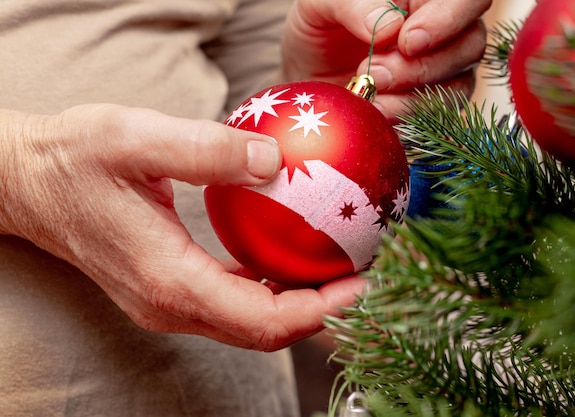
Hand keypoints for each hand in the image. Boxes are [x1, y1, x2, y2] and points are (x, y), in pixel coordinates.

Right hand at [0, 104, 364, 350]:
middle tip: (368, 275)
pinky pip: (235, 303)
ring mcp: (169, 303)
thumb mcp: (135, 138)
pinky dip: (273, 290)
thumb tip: (274, 161)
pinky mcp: (170, 289)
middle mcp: (171, 305)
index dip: (320, 310)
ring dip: (303, 304)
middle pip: (265, 332)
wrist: (31, 183)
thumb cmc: (74, 159)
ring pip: (252, 323)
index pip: (262, 320)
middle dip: (323, 312)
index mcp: (169, 280)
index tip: (364, 283)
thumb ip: (205, 151)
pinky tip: (294, 258)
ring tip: (342, 267)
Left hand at [282, 0, 490, 120]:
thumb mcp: (322, 5)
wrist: (309, 73)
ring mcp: (444, 71)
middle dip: (422, 67)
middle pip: (471, 45)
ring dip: (413, 97)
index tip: (407, 41)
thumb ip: (353, 5)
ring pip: (459, 85)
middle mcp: (446, 31)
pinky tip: (377, 112)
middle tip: (377, 74)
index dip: (447, 20)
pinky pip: (439, 117)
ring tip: (371, 95)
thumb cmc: (320, 28)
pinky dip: (407, 118)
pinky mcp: (431, 106)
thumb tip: (389, 25)